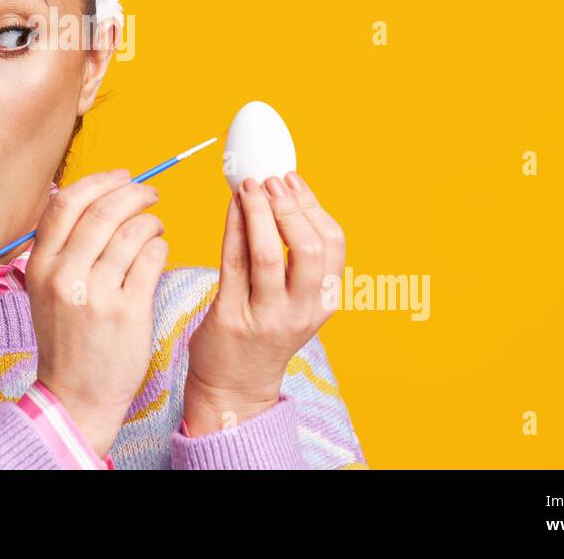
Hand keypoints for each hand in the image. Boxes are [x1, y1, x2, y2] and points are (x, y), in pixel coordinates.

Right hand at [25, 169, 168, 458]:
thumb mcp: (47, 290)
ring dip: (151, 222)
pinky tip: (160, 253)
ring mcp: (96, 294)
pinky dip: (161, 248)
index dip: (99, 181)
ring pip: (133, 232)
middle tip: (151, 195)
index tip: (122, 177)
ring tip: (156, 229)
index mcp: (40, 265)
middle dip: (134, 194)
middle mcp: (64, 276)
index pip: (66, 202)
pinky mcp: (127, 312)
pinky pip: (152, 259)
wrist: (75, 397)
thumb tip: (97, 199)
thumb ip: (64, 248)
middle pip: (104, 211)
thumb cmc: (67, 339)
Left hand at [182, 172, 345, 436]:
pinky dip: (233, 227)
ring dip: (258, 212)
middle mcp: (301, 310)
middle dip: (289, 206)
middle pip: (308, 248)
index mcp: (324, 300)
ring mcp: (267, 316)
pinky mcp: (231, 317)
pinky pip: (233, 263)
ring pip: (269, 255)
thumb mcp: (295, 298)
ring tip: (248, 186)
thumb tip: (282, 192)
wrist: (234, 384)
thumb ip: (295, 255)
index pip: (333, 244)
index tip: (292, 179)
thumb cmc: (264, 328)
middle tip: (271, 180)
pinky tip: (231, 206)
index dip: (313, 205)